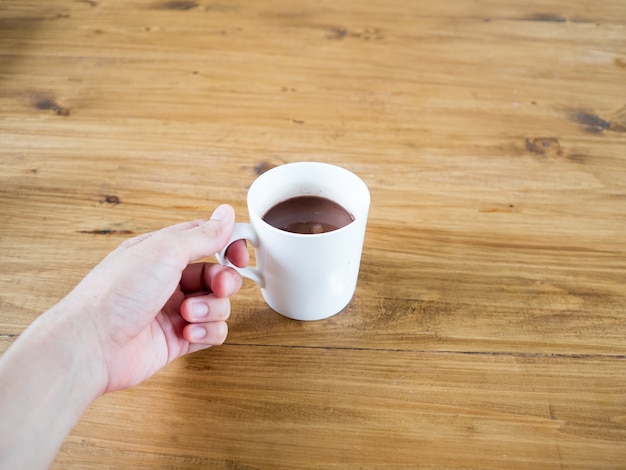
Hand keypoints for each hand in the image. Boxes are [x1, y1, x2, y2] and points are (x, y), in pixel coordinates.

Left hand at [62, 204, 247, 393]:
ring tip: (187, 315)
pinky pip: (212, 332)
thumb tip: (226, 214)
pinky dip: (207, 332)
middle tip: (218, 287)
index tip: (239, 255)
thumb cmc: (117, 293)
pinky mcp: (178, 339)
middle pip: (218, 275)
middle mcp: (169, 280)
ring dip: (211, 309)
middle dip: (224, 282)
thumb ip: (202, 235)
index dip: (228, 245)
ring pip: (219, 305)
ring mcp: (174, 310)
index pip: (206, 240)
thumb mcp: (164, 251)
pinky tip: (187, 333)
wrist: (93, 345)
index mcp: (162, 252)